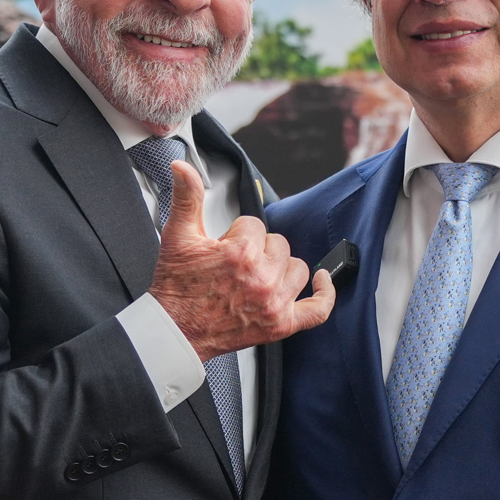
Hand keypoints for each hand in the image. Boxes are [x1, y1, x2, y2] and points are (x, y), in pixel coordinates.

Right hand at [149, 160, 334, 360]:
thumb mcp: (178, 236)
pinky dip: (324, 294)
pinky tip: (321, 280)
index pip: (256, 225)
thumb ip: (187, 198)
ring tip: (258, 274)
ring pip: (298, 268)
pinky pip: (317, 309)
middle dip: (259, 249)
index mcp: (240, 253)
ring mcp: (274, 303)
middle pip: (279, 245)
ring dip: (281, 267)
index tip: (224, 247)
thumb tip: (183, 168)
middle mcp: (261, 278)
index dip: (238, 234)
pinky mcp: (280, 325)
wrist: (175, 331)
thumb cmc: (177, 288)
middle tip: (235, 264)